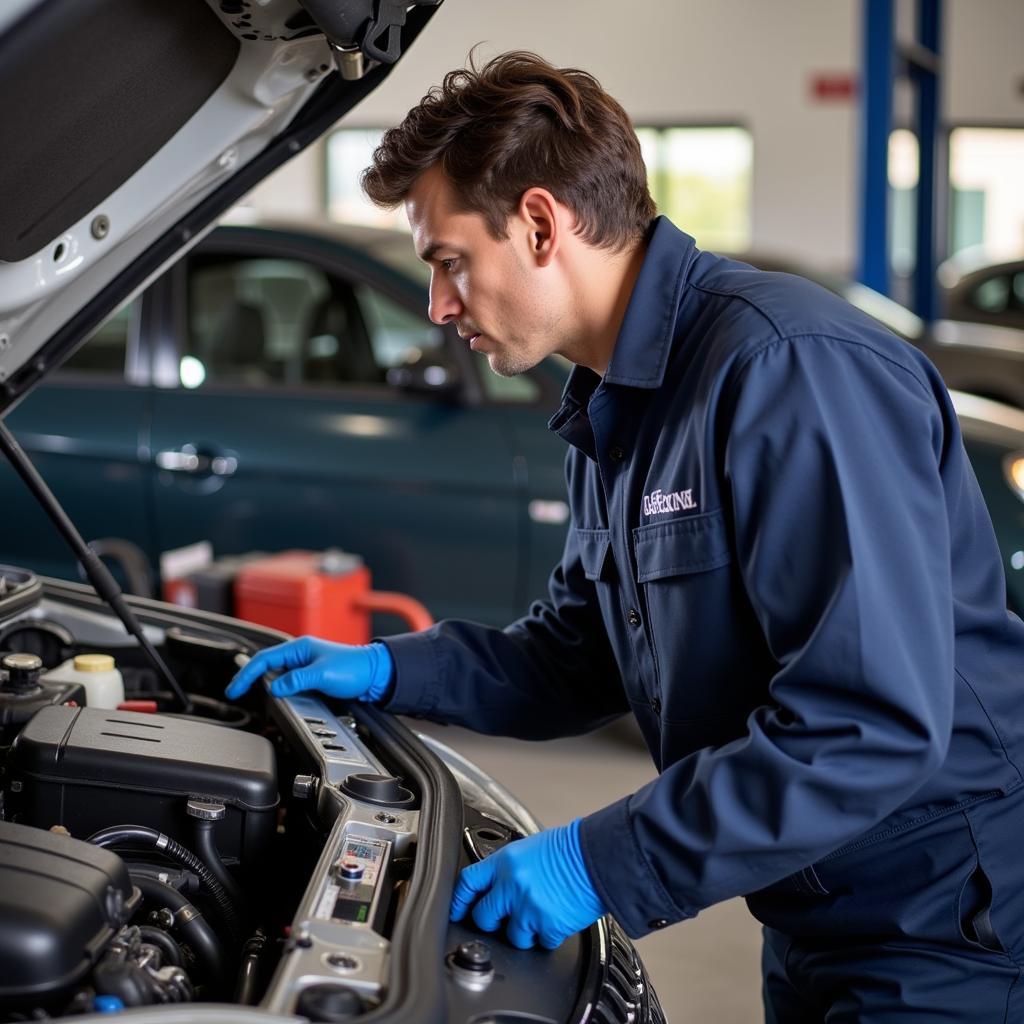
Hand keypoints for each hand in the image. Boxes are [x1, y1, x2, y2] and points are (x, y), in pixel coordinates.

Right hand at [224, 636, 393, 701]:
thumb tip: (275, 687)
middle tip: (235, 691)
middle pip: (267, 665)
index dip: (247, 673)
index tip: (235, 688)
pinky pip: (288, 682)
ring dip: (263, 683)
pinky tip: (274, 696)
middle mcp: (301, 654)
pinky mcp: (312, 677)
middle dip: (249, 677)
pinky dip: (277, 689)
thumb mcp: (323, 674)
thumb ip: (297, 680)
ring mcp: (306, 666)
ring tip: (248, 693)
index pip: (265, 658)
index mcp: (300, 648)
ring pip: (277, 674)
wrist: (375, 675)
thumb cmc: (354, 668)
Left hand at [450, 820, 605, 948]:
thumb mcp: (529, 848)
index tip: (458, 909)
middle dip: (491, 921)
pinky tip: (555, 918)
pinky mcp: (548, 926)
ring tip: (537, 915)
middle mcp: (512, 885)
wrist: (597, 856)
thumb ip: (508, 869)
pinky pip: (540, 943)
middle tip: (504, 917)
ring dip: (524, 932)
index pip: (468, 882)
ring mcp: (529, 908)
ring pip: (512, 937)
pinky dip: (548, 936)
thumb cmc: (569, 850)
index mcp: (504, 862)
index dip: (459, 900)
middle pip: (483, 916)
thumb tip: (495, 887)